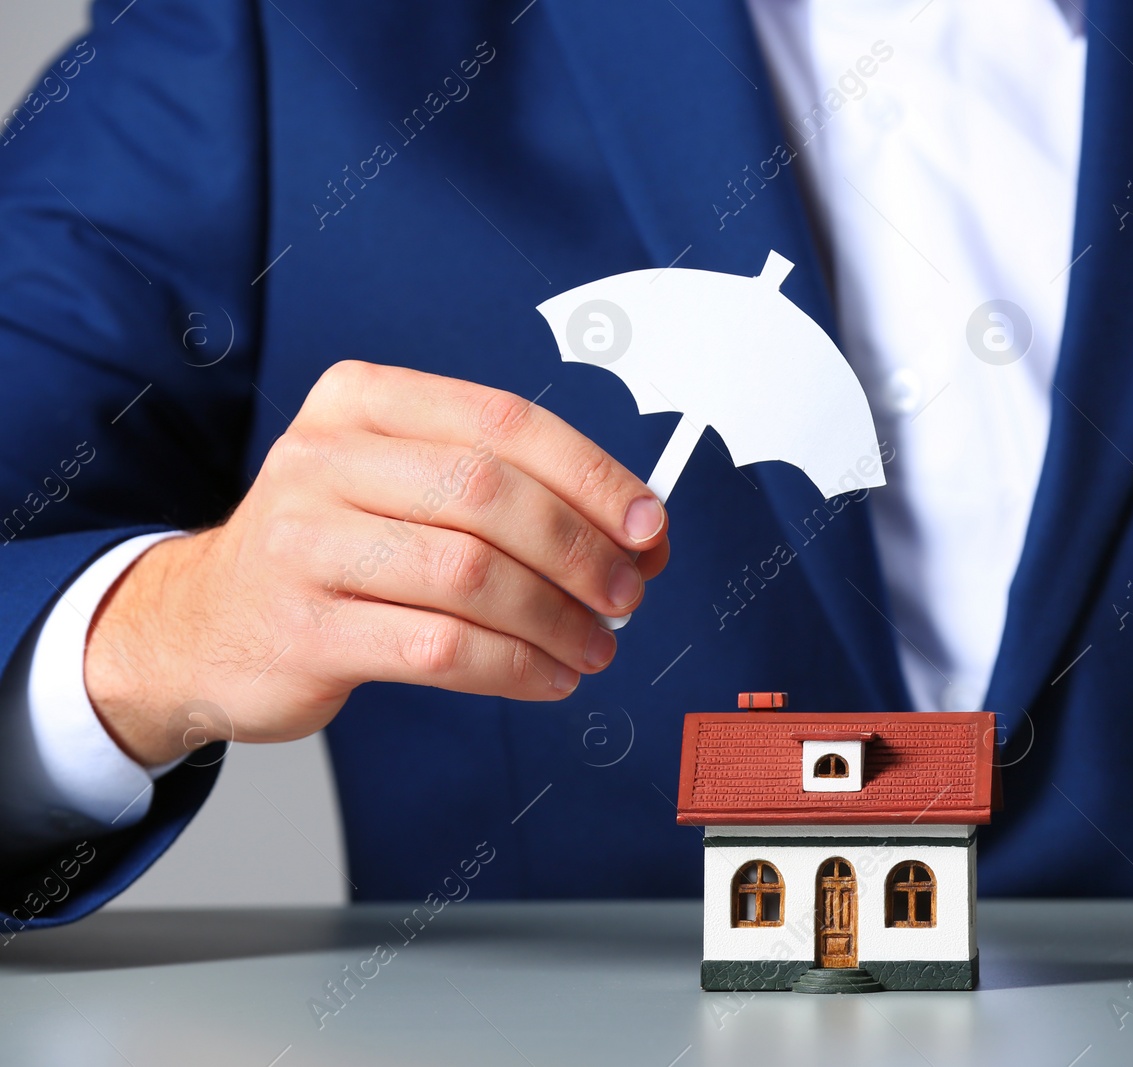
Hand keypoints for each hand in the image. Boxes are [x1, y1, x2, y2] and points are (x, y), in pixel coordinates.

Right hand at [84, 361, 668, 765]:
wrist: (203, 622)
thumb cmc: (336, 547)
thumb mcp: (403, 487)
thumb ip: (511, 494)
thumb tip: (639, 532)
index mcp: (362, 401)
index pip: (503, 422)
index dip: (592, 476)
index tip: (648, 524)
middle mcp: (324, 458)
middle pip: (490, 495)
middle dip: (580, 551)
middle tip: (627, 594)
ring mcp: (305, 543)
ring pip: (472, 576)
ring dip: (556, 619)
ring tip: (593, 646)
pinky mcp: (305, 629)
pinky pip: (441, 647)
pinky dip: (514, 667)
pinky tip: (546, 675)